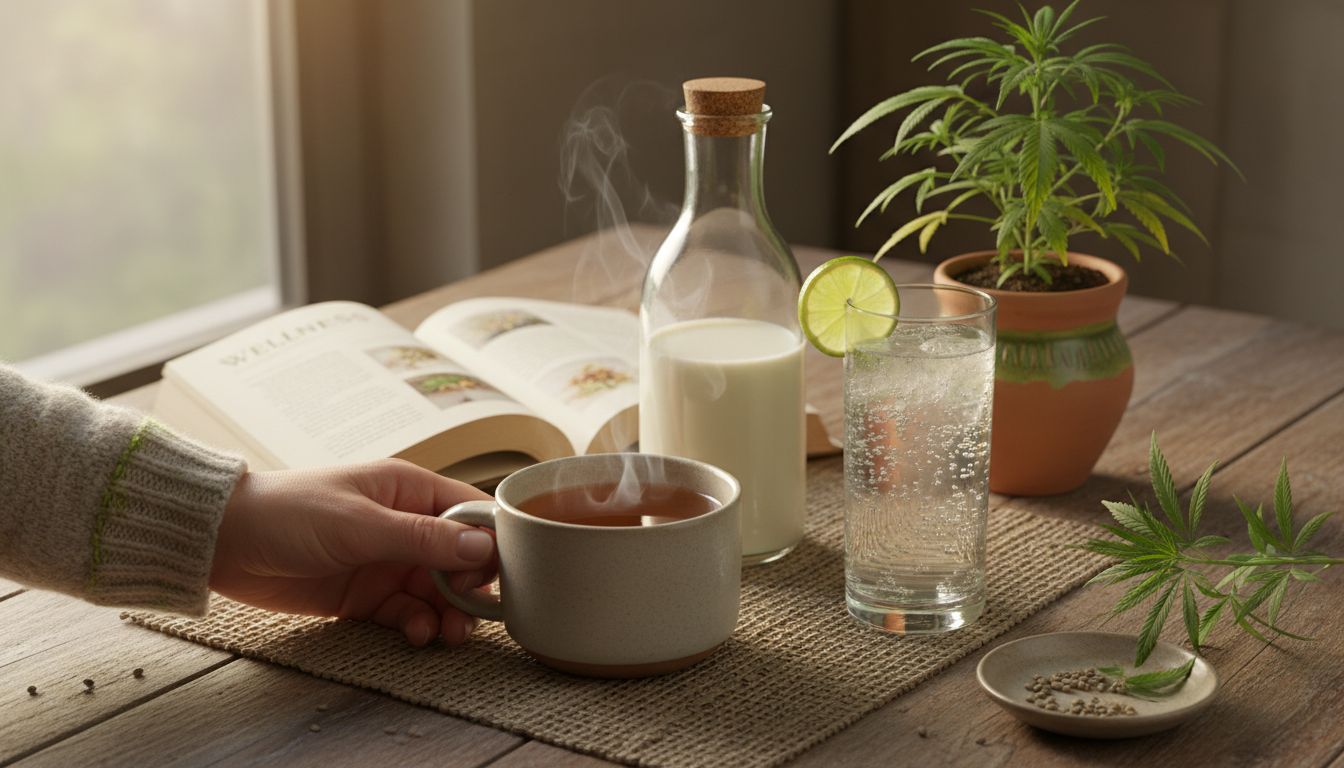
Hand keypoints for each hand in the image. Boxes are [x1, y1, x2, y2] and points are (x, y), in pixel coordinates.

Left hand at [210, 458, 494, 645]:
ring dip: (449, 613)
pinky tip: (416, 633)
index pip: (472, 514)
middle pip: (461, 559)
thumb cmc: (289, 513)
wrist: (225, 542)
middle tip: (470, 614)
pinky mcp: (368, 595)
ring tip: (449, 635)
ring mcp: (388, 561)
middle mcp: (406, 524)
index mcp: (410, 490)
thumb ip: (423, 539)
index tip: (493, 576)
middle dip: (471, 589)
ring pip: (439, 591)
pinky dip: (419, 625)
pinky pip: (408, 612)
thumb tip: (484, 547)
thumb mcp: (360, 525)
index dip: (490, 544)